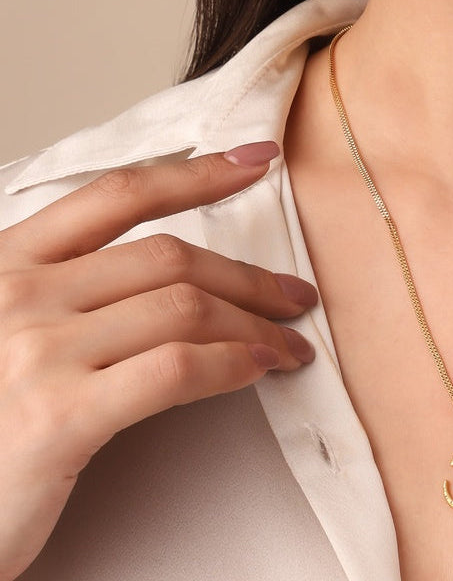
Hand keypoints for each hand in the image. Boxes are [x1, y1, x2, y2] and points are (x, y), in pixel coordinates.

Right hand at [0, 141, 317, 580]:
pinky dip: (233, 364)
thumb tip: (176, 272)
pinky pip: (175, 370)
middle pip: (169, 258)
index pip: (118, 196)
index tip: (257, 162)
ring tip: (290, 346)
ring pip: (184, 308)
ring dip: (256, 325)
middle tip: (295, 297)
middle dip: (248, 275)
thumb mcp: (6, 334)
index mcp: (6, 263)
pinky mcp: (58, 418)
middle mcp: (17, 295)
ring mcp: (34, 353)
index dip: (197, 174)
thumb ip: (67, 293)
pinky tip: (259, 370)